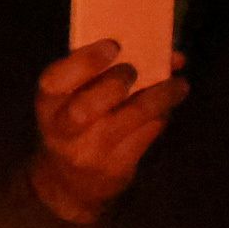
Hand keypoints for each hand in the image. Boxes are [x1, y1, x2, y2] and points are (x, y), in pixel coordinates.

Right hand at [27, 34, 188, 226]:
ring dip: (159, 96)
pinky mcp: (114, 168)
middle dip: (116, 82)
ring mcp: (89, 152)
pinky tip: (169, 105)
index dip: (85, 62)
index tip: (113, 46)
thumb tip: (171, 54)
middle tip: (133, 71)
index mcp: (49, 102)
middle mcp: (63, 129)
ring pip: (128, 119)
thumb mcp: (73, 98)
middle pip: (85, 107)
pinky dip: (161, 116)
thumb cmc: (76, 123)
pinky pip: (145, 136)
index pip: (55, 81)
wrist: (68, 182)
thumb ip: (105, 71)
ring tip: (179, 85)